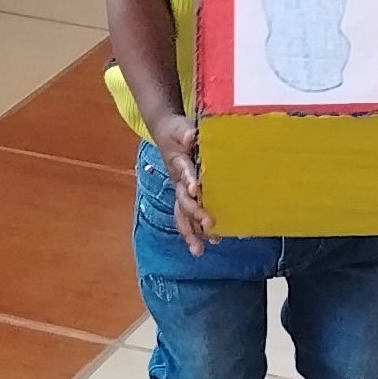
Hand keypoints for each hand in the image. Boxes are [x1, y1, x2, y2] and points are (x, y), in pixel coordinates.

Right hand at [155, 122, 214, 255]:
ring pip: (182, 215)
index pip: (183, 173)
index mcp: (178, 164)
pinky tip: (211, 243)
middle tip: (209, 224)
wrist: (166, 135)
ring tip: (199, 251)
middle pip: (183, 202)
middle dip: (195, 214)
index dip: (189, 181)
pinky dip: (196, 231)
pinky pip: (188, 217)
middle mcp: (178, 182)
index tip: (195, 190)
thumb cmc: (177, 132)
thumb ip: (186, 132)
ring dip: (190, 233)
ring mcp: (180, 191)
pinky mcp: (185, 197)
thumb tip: (190, 136)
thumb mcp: (182, 128)